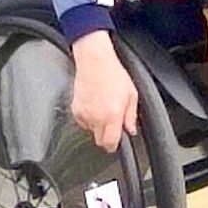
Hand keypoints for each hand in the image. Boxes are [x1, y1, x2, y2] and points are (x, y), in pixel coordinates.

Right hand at [70, 31, 139, 151]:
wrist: (95, 62)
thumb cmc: (113, 74)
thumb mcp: (131, 94)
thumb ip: (131, 116)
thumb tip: (131, 130)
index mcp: (112, 115)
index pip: (110, 143)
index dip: (114, 145)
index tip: (116, 143)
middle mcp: (96, 117)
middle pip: (99, 140)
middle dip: (106, 136)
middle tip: (112, 123)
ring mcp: (84, 114)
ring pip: (91, 131)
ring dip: (97, 126)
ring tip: (103, 109)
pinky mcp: (75, 109)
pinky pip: (82, 122)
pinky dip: (88, 118)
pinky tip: (94, 106)